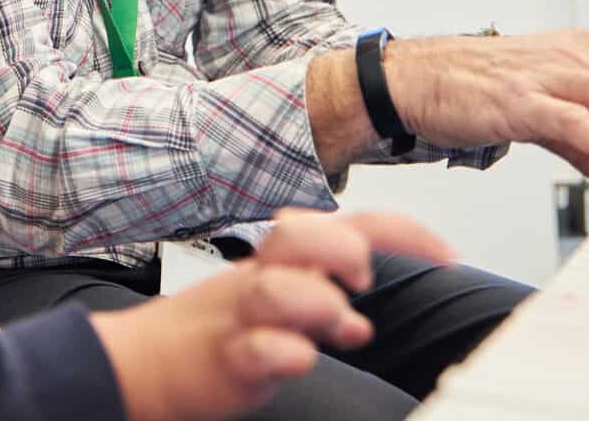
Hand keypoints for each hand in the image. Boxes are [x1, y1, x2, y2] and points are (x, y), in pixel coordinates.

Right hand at [90, 211, 454, 420]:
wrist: (141, 362)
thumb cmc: (215, 330)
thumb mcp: (274, 305)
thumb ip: (317, 302)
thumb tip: (358, 321)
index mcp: (279, 262)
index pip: (344, 225)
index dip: (400, 232)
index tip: (447, 254)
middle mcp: (260, 279)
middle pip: (297, 237)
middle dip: (342, 250)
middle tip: (362, 281)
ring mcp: (239, 317)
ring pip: (276, 290)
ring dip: (317, 304)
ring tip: (340, 328)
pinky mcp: (222, 358)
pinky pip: (255, 349)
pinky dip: (282, 353)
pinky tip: (298, 358)